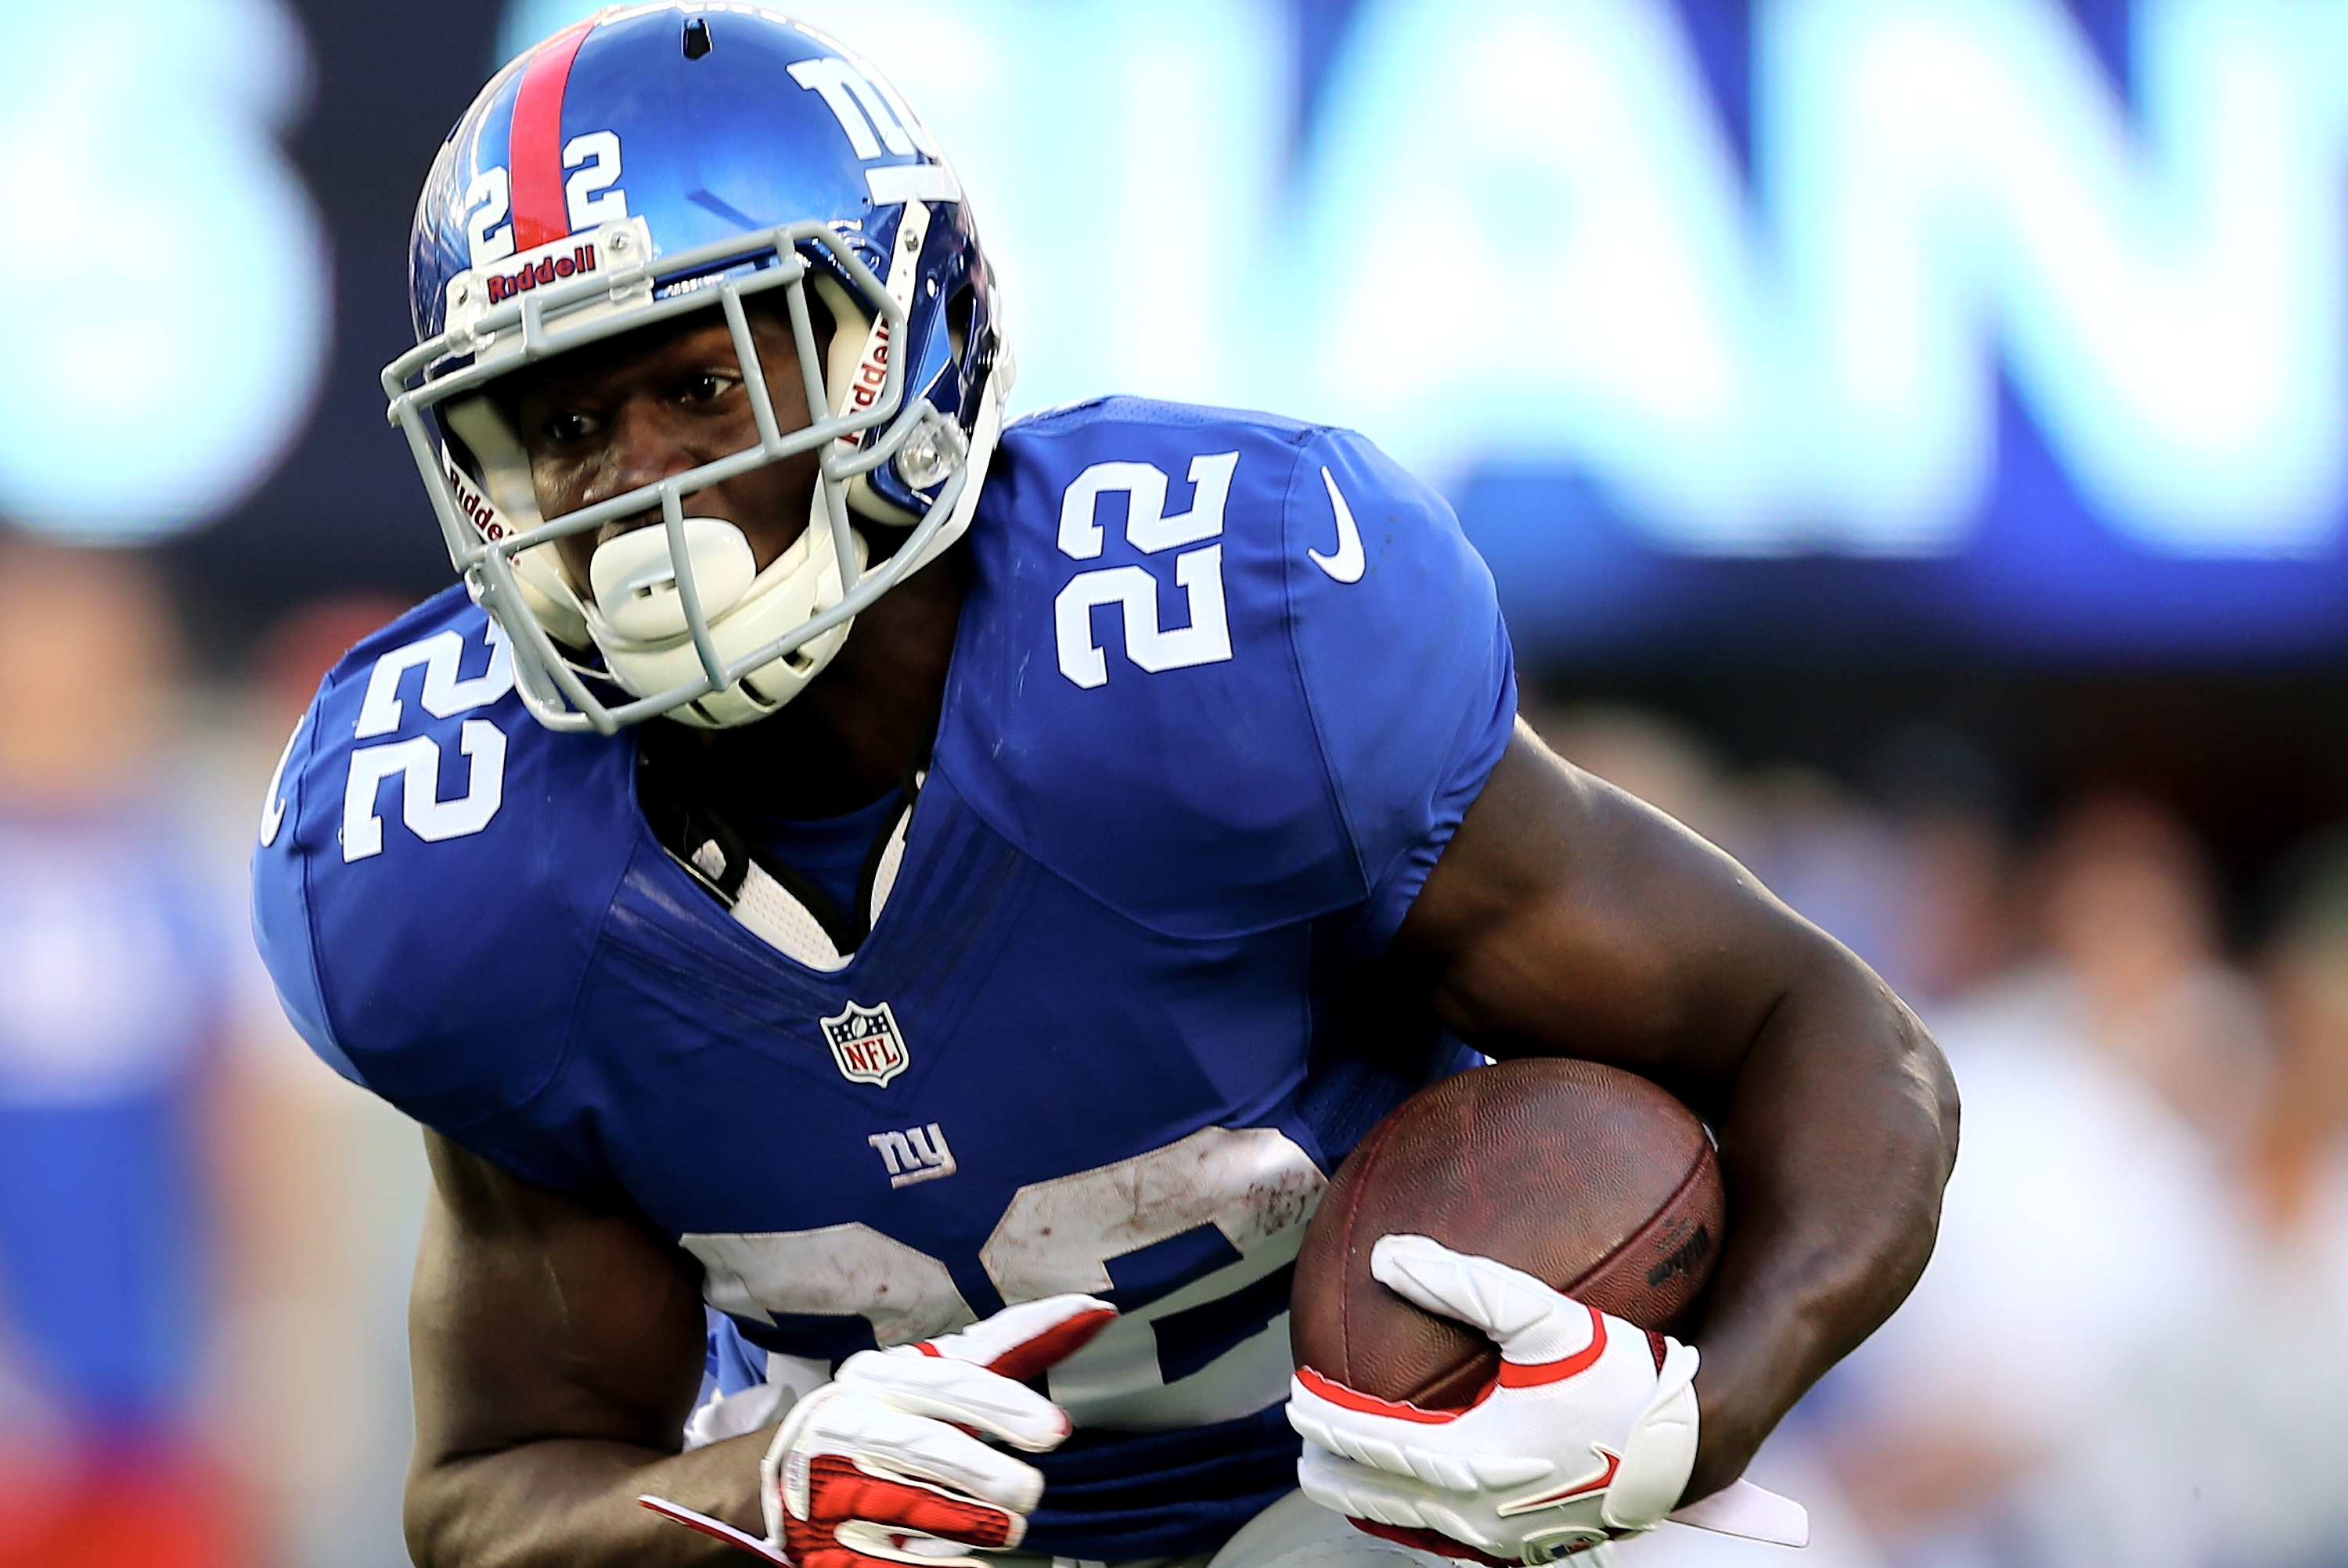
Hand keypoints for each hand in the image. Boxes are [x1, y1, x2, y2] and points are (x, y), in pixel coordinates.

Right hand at [642, 1294, 1114, 1565]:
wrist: (775, 1481)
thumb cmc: (885, 1417)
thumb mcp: (936, 1377)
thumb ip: (1011, 1351)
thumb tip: (1095, 1311)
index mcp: (881, 1375)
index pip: (950, 1380)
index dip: (1003, 1402)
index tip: (1057, 1430)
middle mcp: (851, 1421)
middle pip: (923, 1446)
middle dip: (982, 1472)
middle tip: (1031, 1493)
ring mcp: (830, 1483)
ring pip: (906, 1504)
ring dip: (966, 1524)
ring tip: (1009, 1533)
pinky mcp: (821, 1541)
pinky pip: (884, 1559)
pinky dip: (932, 1567)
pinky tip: (965, 1566)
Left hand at [1287, 1235, 1697, 1564]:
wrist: (1692, 1444)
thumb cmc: (1622, 1376)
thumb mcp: (1545, 1318)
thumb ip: (1463, 1283)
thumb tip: (1386, 1254)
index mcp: (1473, 1459)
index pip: (1374, 1442)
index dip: (1328, 1418)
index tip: (1296, 1393)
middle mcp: (1480, 1512)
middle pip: (1378, 1499)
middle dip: (1333, 1470)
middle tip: (1301, 1444)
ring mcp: (1504, 1540)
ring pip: (1412, 1527)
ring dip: (1368, 1500)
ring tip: (1339, 1473)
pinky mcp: (1529, 1549)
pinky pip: (1451, 1542)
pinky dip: (1414, 1522)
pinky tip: (1411, 1503)